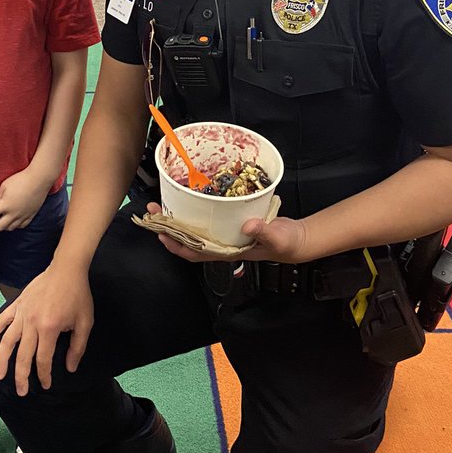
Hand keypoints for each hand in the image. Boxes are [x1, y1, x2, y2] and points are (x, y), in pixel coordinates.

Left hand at [0, 167, 51, 231]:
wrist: (39, 179)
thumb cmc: (20, 179)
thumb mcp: (4, 185)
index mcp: (5, 205)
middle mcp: (13, 213)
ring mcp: (23, 216)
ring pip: (10, 228)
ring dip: (3, 226)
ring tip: (0, 221)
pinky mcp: (31, 215)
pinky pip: (21, 226)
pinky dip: (15, 225)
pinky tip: (13, 220)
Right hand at [0, 263, 93, 394]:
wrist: (66, 269)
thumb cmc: (77, 295)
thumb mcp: (85, 322)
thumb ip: (77, 347)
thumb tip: (70, 368)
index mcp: (49, 328)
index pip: (43, 359)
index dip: (43, 375)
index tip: (46, 385)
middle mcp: (32, 323)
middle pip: (23, 355)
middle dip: (21, 377)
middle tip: (21, 392)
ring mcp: (21, 313)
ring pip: (7, 341)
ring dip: (2, 360)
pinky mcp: (17, 304)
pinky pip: (2, 321)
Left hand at [146, 201, 311, 263]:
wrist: (296, 239)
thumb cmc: (286, 242)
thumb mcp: (277, 237)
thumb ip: (264, 231)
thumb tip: (248, 225)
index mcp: (228, 251)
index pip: (195, 253)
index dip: (176, 245)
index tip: (161, 233)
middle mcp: (222, 243)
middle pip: (189, 239)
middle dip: (169, 227)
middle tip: (154, 210)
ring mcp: (225, 234)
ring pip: (195, 229)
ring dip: (178, 218)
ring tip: (164, 203)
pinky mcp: (231, 223)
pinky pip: (208, 219)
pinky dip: (196, 211)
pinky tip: (190, 199)